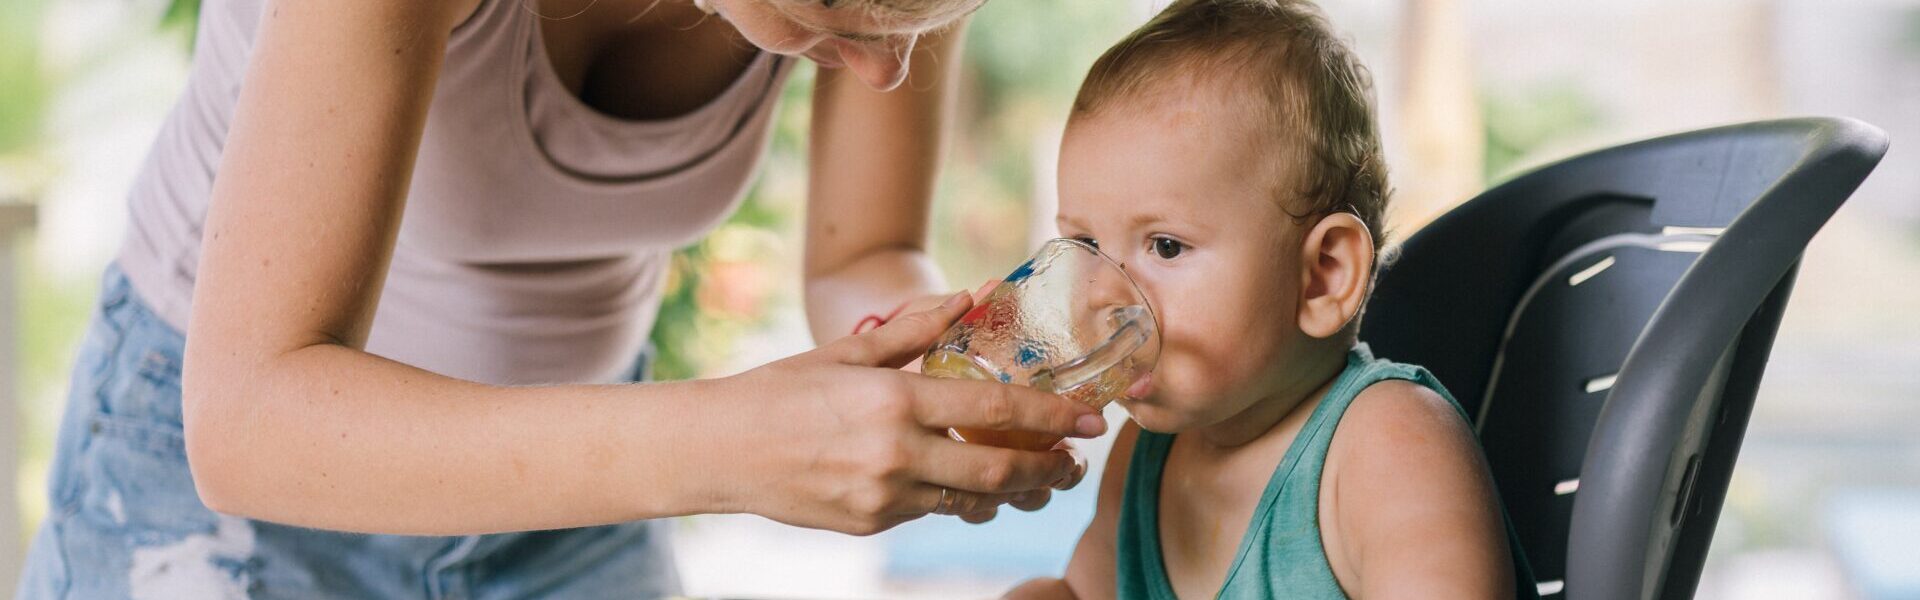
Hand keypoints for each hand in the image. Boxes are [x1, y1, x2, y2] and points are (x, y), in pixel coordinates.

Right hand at [721, 291, 1108, 534]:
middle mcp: (895, 452)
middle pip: (997, 468)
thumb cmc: (782, 391)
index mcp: (894, 399)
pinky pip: (930, 510)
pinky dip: (955, 496)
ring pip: (969, 498)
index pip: (995, 407)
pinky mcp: (870, 523)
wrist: (719, 450)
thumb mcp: (851, 352)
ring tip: (1036, 479)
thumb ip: (918, 328)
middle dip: (1046, 468)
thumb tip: (973, 294)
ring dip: (1009, 491)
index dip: (1051, 416)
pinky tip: (967, 483)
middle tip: (1075, 463)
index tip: (1089, 420)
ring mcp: (883, 495)